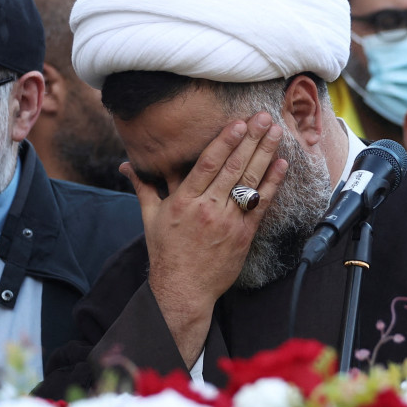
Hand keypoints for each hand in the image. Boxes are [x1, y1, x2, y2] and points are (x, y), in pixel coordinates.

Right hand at [119, 112, 286, 367]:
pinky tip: (281, 164)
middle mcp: (207, 209)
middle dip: (250, 140)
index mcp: (183, 202)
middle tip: (264, 117)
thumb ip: (144, 187)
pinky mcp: (243, 235)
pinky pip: (261, 205)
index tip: (239, 123)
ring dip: (265, 154)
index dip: (225, 142)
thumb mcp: (150, 218)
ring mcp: (227, 222)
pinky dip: (272, 183)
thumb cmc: (166, 253)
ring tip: (276, 132)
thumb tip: (126, 166)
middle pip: (233, 168)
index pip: (207, 165)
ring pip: (249, 182)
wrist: (183, 289)